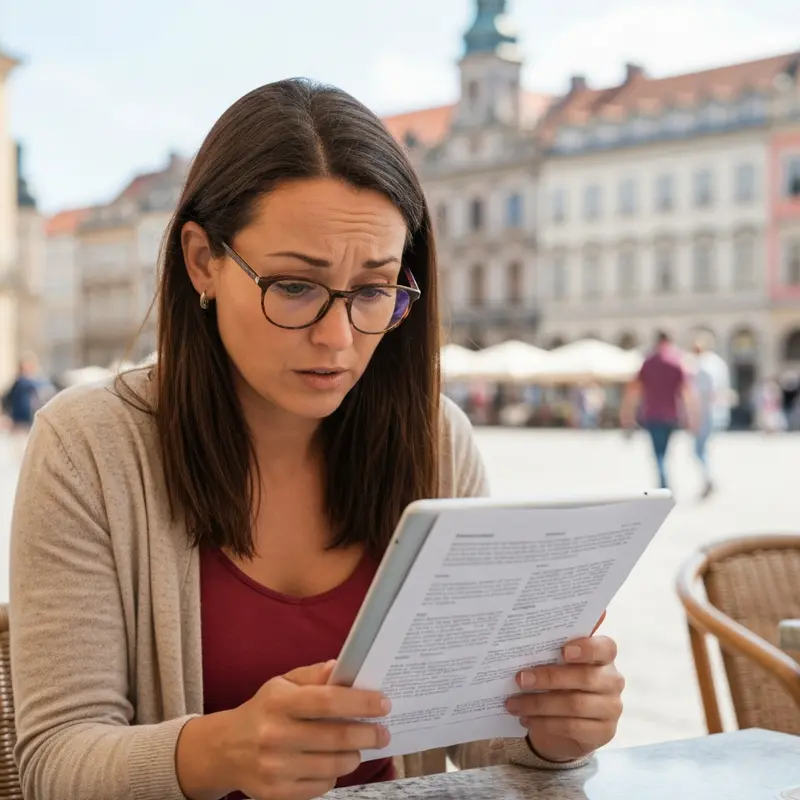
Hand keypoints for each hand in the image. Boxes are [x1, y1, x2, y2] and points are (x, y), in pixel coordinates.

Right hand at [178, 661, 391, 799]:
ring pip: (333, 765)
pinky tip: (332, 763)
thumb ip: (315, 675)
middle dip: (368, 734)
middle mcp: (275, 735)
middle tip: (383, 733)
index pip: (329, 701)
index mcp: (279, 702)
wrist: (225, 749)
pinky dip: (334, 775)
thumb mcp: (284, 683)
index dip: (361, 702)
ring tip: (358, 747)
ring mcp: (275, 767)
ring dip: (354, 756)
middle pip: (336, 737)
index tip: (384, 704)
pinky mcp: (276, 793)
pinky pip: (321, 786)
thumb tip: (344, 669)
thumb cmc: (264, 710)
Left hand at [505, 634, 623, 762]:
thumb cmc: (561, 683)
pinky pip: (572, 727)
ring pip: (575, 705)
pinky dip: (545, 723)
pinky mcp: (604, 732)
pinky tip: (526, 719)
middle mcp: (612, 681)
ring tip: (514, 704)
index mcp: (604, 657)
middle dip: (548, 677)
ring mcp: (611, 708)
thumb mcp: (558, 666)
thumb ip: (550, 656)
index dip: (587, 648)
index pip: (605, 648)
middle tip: (520, 679)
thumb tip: (520, 651)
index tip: (563, 650)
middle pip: (584, 677)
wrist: (569, 724)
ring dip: (539, 704)